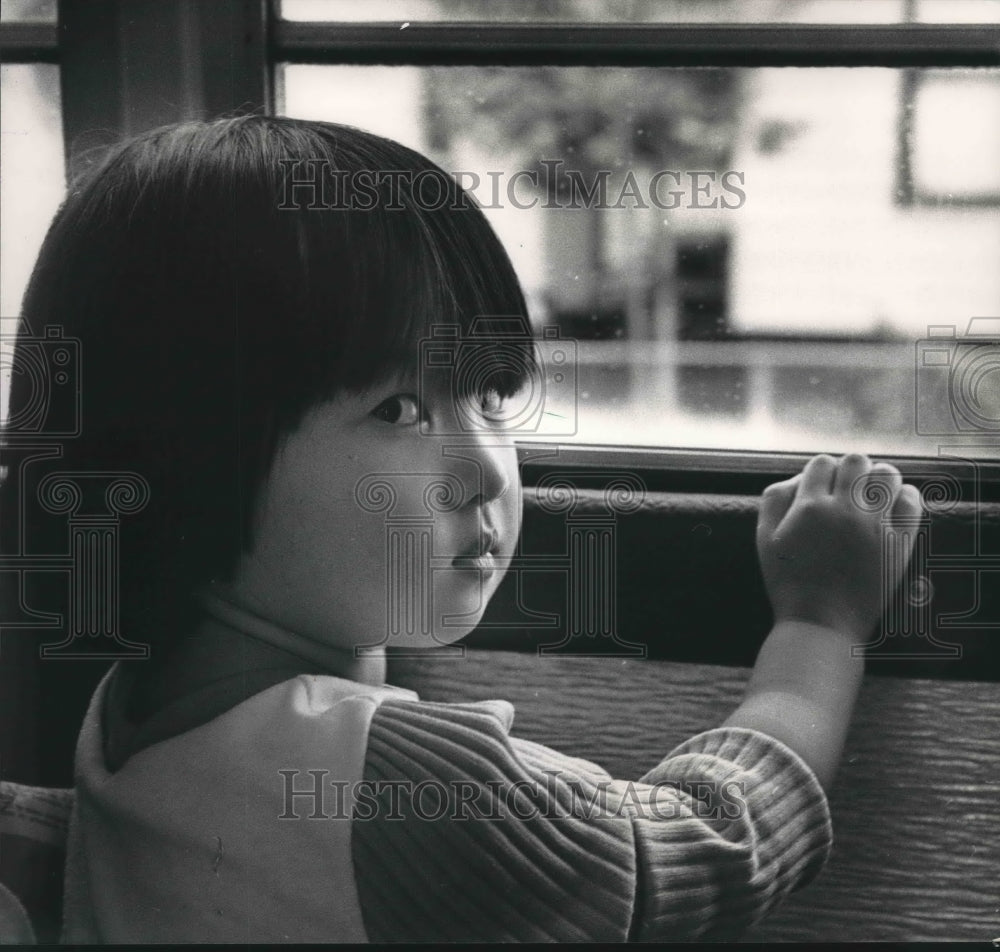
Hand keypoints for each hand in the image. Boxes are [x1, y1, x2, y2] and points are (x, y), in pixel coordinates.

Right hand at [756, 454, 922, 640]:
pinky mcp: (898, 543)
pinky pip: (911, 501)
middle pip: (856, 461)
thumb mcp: (764, 538)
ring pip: (887, 474)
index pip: (822, 462)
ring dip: (878, 479)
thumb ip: (775, 499)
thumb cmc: (788, 581)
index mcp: (808, 507)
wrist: (820, 622)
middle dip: (850, 471)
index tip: (822, 490)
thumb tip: (801, 477)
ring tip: (871, 496)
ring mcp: (874, 526)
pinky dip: (903, 497)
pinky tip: (891, 508)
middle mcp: (843, 511)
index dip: (821, 472)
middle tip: (847, 491)